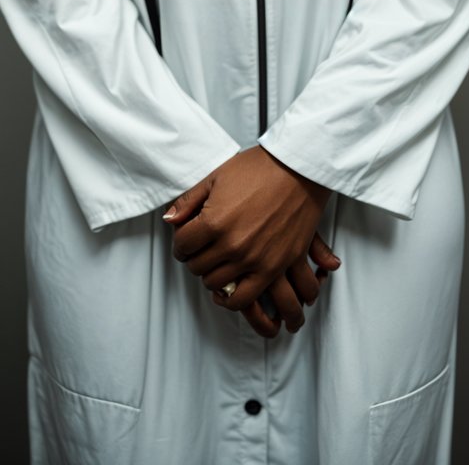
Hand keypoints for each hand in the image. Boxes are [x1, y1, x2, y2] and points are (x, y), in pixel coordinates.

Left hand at [162, 146, 338, 335]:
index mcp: (214, 221)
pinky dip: (232, 299)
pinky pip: (244, 299)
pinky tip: (230, 286)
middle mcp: (231, 245)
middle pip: (197, 267)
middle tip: (202, 249)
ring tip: (217, 264)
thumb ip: (189, 201)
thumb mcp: (216, 176)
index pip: (182, 245)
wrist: (298, 170)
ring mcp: (253, 259)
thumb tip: (170, 220)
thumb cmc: (259, 168)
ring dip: (212, 275)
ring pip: (216, 285)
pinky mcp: (274, 268)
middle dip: (195, 257)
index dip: (180, 241)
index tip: (186, 239)